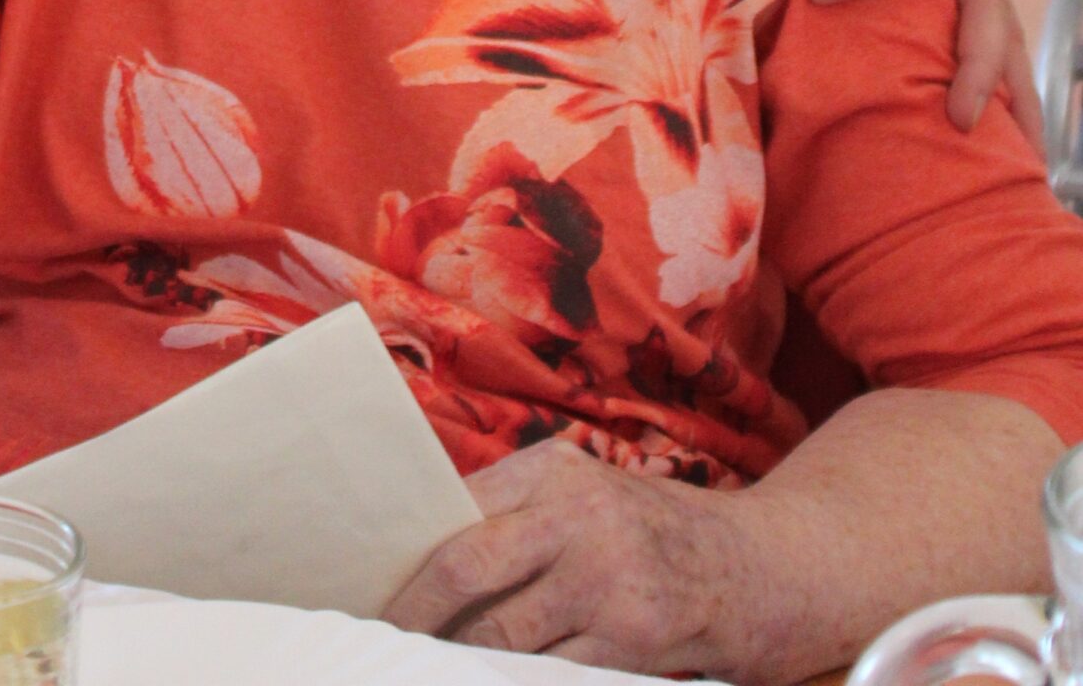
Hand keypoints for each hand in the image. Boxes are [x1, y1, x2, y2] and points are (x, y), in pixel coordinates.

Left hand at [383, 438, 764, 676]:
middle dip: (418, 610)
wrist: (759, 567)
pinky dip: (517, 682)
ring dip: (462, 657)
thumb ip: (521, 508)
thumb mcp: (590, 491)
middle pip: (468, 565)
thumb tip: (429, 549)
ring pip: (504, 634)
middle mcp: (579, 515)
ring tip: (433, 664)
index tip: (374, 581)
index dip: (414, 553)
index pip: (461, 507)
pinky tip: (494, 682)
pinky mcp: (632, 640)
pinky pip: (551, 674)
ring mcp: (608, 580)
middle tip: (386, 635)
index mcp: (557, 470)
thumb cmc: (653, 529)